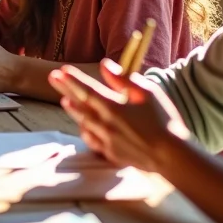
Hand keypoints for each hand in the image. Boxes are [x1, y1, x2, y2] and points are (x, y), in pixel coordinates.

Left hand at [48, 59, 191, 172]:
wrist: (171, 157)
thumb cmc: (164, 121)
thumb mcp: (148, 93)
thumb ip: (123, 79)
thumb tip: (105, 65)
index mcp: (113, 107)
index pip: (87, 90)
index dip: (73, 79)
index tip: (62, 70)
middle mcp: (105, 124)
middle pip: (80, 104)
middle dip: (65, 89)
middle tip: (52, 78)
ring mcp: (106, 140)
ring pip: (83, 122)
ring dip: (73, 110)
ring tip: (65, 100)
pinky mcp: (111, 153)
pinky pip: (92, 140)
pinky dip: (85, 130)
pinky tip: (83, 126)